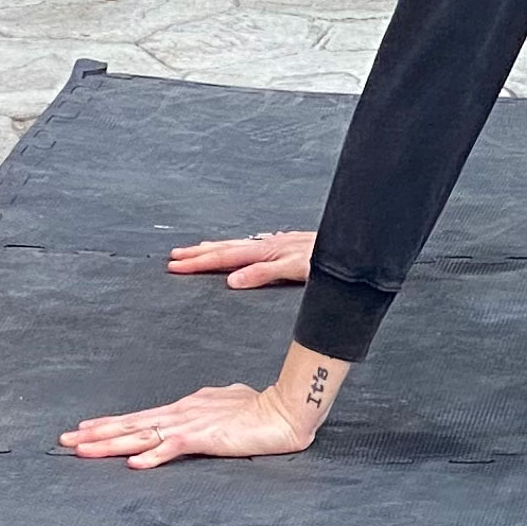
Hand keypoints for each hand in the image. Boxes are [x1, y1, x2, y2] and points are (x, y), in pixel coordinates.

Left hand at [59, 379, 316, 468]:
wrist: (285, 409)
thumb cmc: (260, 407)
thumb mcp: (225, 406)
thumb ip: (206, 410)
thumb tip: (197, 412)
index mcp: (186, 408)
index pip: (140, 417)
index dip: (110, 424)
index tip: (83, 429)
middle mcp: (182, 413)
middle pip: (132, 424)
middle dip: (96, 433)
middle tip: (64, 439)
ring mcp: (192, 424)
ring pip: (143, 434)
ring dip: (111, 443)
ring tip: (83, 449)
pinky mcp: (206, 437)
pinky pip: (173, 447)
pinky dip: (152, 456)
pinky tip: (133, 464)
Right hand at [165, 229, 315, 288]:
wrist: (353, 245)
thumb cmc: (328, 259)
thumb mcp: (296, 269)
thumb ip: (264, 274)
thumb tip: (232, 281)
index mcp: (266, 250)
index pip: (224, 257)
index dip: (199, 263)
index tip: (175, 266)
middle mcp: (269, 244)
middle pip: (226, 249)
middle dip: (198, 254)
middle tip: (173, 258)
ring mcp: (276, 244)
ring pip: (238, 245)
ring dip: (214, 248)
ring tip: (195, 250)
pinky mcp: (286, 247)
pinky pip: (252, 246)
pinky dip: (237, 248)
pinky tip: (238, 249)